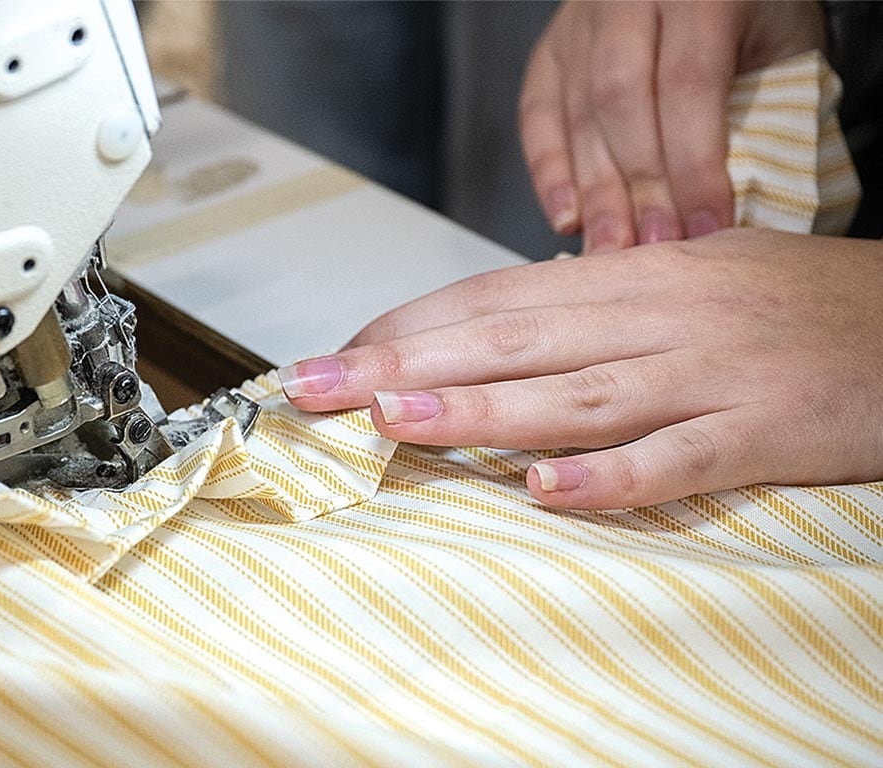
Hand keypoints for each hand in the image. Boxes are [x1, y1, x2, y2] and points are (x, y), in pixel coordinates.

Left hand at [278, 230, 882, 509]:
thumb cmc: (792, 303)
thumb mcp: (685, 282)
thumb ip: (594, 307)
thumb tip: (498, 331)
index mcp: (631, 277)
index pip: (495, 296)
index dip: (410, 324)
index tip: (337, 351)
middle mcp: (657, 316)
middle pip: (510, 339)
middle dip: (402, 362)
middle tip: (313, 386)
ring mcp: (709, 375)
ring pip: (576, 393)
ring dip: (477, 410)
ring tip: (389, 421)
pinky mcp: (763, 432)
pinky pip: (678, 458)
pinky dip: (610, 477)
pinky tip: (545, 490)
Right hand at [521, 1, 823, 251]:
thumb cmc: (753, 13)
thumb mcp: (784, 43)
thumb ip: (765, 109)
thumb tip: (744, 206)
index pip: (689, 84)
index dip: (695, 165)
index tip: (707, 229)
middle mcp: (627, 0)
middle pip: (621, 104)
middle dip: (639, 188)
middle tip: (654, 249)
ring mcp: (579, 25)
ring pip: (577, 117)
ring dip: (594, 193)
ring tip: (612, 250)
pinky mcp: (548, 51)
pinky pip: (537, 118)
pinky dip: (549, 174)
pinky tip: (568, 218)